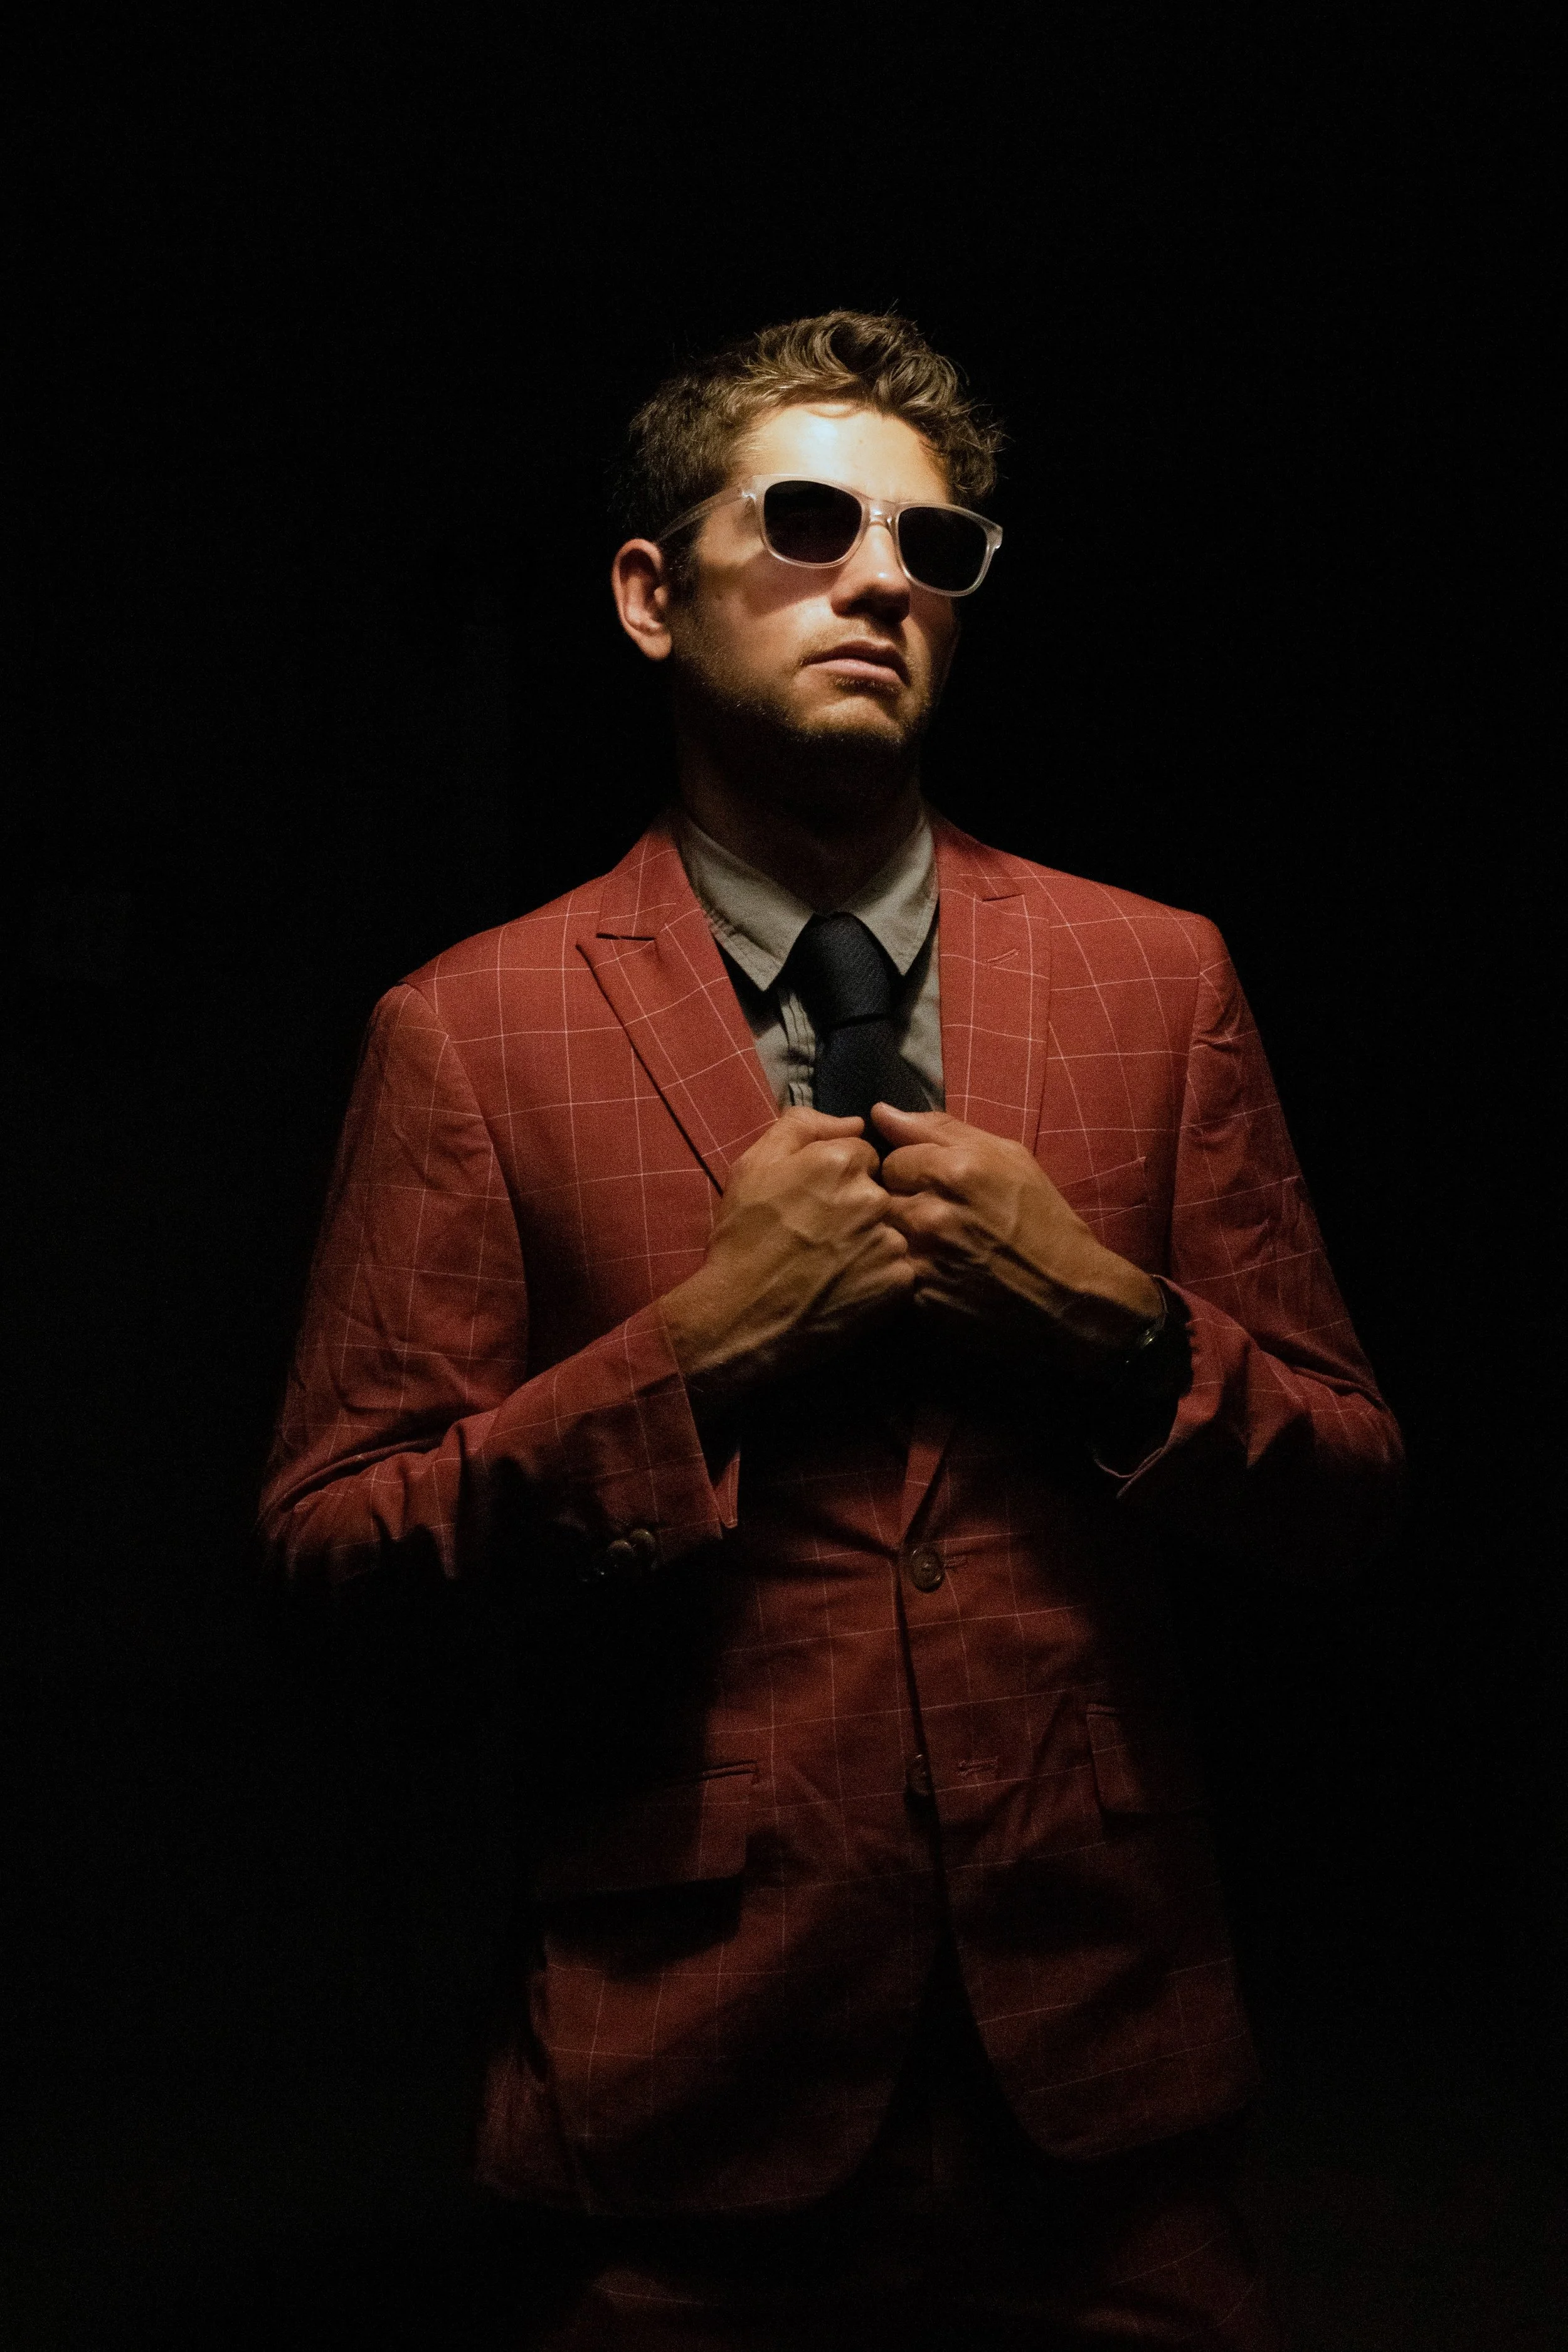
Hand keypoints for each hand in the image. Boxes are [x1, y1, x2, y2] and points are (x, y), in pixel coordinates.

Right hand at [659, 1108, 913, 1403]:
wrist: (743, 1316)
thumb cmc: (744, 1238)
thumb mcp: (754, 1165)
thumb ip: (803, 1126)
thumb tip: (854, 1121)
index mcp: (841, 1160)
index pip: (864, 1154)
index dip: (839, 1177)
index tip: (817, 1202)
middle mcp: (873, 1196)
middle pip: (882, 1190)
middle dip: (860, 1208)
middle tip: (824, 1236)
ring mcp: (890, 1241)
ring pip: (894, 1229)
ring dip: (872, 1242)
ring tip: (835, 1264)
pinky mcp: (899, 1282)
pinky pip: (901, 1268)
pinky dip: (880, 1276)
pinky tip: (849, 1285)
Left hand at [874, 1104, 1160, 1367]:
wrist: (1068, 1296)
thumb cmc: (1041, 1219)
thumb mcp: (1007, 1158)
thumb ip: (939, 1130)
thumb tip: (880, 1111)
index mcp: (953, 1170)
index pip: (892, 1158)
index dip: (913, 1171)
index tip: (937, 1186)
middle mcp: (932, 1214)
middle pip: (878, 1197)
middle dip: (901, 1203)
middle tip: (937, 1217)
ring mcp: (924, 1260)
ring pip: (881, 1236)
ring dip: (902, 1237)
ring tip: (938, 1245)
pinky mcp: (920, 1299)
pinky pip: (893, 1272)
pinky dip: (911, 1270)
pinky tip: (942, 1273)